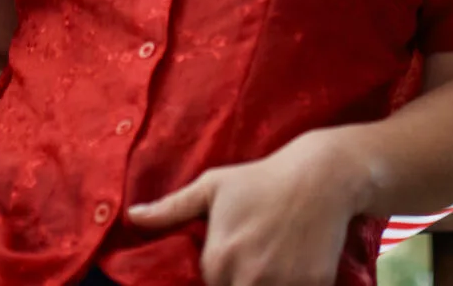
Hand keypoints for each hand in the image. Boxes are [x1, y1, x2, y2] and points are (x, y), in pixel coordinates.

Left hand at [127, 131, 368, 285]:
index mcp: (217, 260)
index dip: (221, 273)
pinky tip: (295, 264)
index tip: (236, 255)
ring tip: (275, 260)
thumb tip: (132, 217)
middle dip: (243, 279)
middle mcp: (247, 278)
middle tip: (257, 256)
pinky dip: (294, 284)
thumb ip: (170, 209)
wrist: (320, 177)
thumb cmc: (261, 179)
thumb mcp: (212, 187)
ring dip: (267, 283)